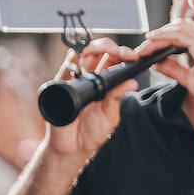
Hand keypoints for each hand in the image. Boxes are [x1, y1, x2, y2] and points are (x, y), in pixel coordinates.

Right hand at [43, 42, 138, 161]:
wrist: (71, 147)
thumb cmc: (91, 133)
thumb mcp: (109, 116)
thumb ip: (117, 98)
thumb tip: (132, 82)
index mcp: (107, 84)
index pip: (115, 61)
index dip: (124, 55)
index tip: (132, 55)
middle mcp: (91, 79)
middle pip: (99, 53)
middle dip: (109, 47)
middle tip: (118, 52)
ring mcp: (76, 81)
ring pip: (83, 56)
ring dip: (92, 49)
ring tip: (100, 51)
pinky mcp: (61, 86)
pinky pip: (64, 70)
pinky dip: (70, 60)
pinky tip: (75, 56)